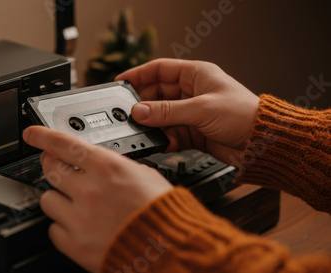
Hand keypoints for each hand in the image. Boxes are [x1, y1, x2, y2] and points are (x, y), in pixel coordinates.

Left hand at [23, 126, 172, 272]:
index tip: (32, 134)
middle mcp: (88, 190)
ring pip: (47, 199)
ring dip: (58, 198)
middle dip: (50, 165)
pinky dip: (63, 226)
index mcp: (107, 168)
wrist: (169, 251)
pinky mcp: (74, 244)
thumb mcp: (145, 176)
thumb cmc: (163, 214)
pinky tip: (79, 226)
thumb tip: (101, 163)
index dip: (43, 136)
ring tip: (75, 204)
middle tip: (56, 168)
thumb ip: (117, 167)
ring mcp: (78, 218)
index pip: (63, 144)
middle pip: (50, 169)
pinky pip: (53, 228)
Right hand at [115, 59, 259, 165]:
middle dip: (143, 104)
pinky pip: (171, 134)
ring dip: (153, 124)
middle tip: (129, 113)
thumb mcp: (201, 109)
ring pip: (162, 116)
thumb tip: (139, 111)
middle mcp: (192, 92)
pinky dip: (165, 139)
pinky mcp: (193, 133)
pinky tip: (161, 143)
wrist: (263, 144)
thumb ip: (167, 111)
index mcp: (196, 75)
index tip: (121, 83)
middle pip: (157, 94)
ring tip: (144, 131)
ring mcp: (192, 113)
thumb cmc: (244, 115)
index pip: (159, 70)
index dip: (139, 75)